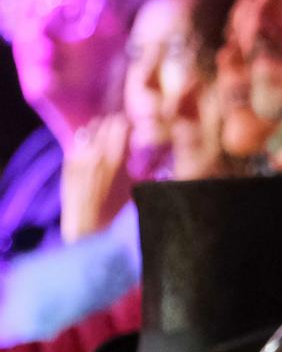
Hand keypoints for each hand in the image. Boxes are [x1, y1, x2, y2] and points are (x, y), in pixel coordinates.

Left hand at [60, 114, 132, 241]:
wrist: (86, 229)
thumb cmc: (117, 212)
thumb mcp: (135, 186)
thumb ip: (137, 164)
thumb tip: (143, 149)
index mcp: (115, 159)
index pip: (121, 124)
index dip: (131, 122)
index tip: (137, 126)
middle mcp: (94, 154)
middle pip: (105, 122)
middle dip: (116, 123)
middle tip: (125, 129)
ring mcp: (78, 157)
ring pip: (90, 129)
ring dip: (101, 129)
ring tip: (108, 136)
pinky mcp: (67, 163)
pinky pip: (78, 142)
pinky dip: (87, 140)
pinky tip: (93, 147)